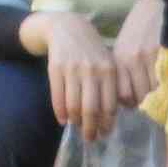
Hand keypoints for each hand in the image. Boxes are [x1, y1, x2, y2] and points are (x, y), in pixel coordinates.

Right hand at [39, 13, 121, 133]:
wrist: (68, 28)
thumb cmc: (92, 51)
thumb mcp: (107, 64)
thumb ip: (111, 86)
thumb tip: (111, 118)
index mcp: (109, 71)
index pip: (109, 105)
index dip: (106, 123)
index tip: (104, 133)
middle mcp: (92, 70)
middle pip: (91, 109)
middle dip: (91, 129)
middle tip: (90, 139)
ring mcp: (73, 69)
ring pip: (74, 106)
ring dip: (75, 122)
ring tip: (77, 128)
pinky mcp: (56, 69)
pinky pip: (58, 98)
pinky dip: (60, 112)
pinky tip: (63, 120)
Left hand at [112, 0, 164, 109]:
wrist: (153, 8)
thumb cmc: (137, 32)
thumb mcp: (123, 50)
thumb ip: (123, 74)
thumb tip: (128, 102)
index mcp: (120, 60)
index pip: (124, 95)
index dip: (132, 103)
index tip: (137, 103)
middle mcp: (133, 58)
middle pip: (140, 95)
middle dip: (146, 102)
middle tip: (151, 101)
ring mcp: (150, 55)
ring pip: (156, 89)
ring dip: (159, 95)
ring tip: (161, 92)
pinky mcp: (166, 51)